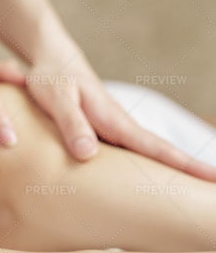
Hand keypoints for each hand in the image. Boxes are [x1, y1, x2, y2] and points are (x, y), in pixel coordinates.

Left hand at [26, 60, 215, 180]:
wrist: (52, 59)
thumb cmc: (54, 78)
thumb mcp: (58, 99)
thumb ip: (72, 124)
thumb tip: (88, 155)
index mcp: (114, 120)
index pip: (155, 147)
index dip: (184, 165)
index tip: (215, 178)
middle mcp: (119, 127)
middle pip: (158, 155)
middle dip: (188, 172)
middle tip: (215, 191)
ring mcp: (112, 131)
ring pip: (143, 156)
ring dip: (168, 172)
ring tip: (191, 193)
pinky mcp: (101, 133)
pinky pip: (125, 155)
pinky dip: (142, 167)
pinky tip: (146, 182)